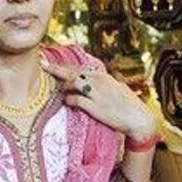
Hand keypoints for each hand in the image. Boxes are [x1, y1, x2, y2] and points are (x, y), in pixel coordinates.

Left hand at [40, 58, 155, 138]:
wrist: (139, 119)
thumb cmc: (129, 105)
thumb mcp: (117, 89)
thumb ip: (105, 83)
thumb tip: (96, 81)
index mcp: (103, 77)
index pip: (80, 68)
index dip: (65, 65)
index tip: (52, 62)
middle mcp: (99, 82)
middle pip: (73, 71)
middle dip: (56, 68)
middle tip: (42, 63)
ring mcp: (96, 93)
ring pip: (73, 82)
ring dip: (63, 85)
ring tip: (57, 88)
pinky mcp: (95, 107)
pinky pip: (76, 100)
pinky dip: (68, 100)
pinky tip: (66, 101)